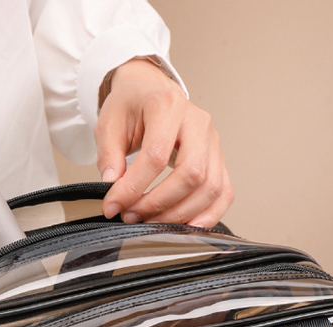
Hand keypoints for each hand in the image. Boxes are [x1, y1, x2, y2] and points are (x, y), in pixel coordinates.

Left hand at [95, 58, 232, 228]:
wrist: (151, 92)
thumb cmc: (132, 107)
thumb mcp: (109, 123)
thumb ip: (108, 155)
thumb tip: (113, 187)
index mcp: (168, 106)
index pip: (156, 155)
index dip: (133, 187)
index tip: (113, 206)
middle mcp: (198, 123)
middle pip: (191, 174)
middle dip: (159, 204)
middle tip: (133, 216)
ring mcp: (213, 143)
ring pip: (210, 188)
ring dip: (180, 215)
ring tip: (151, 223)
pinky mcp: (219, 161)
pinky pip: (224, 194)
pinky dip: (207, 216)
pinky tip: (184, 228)